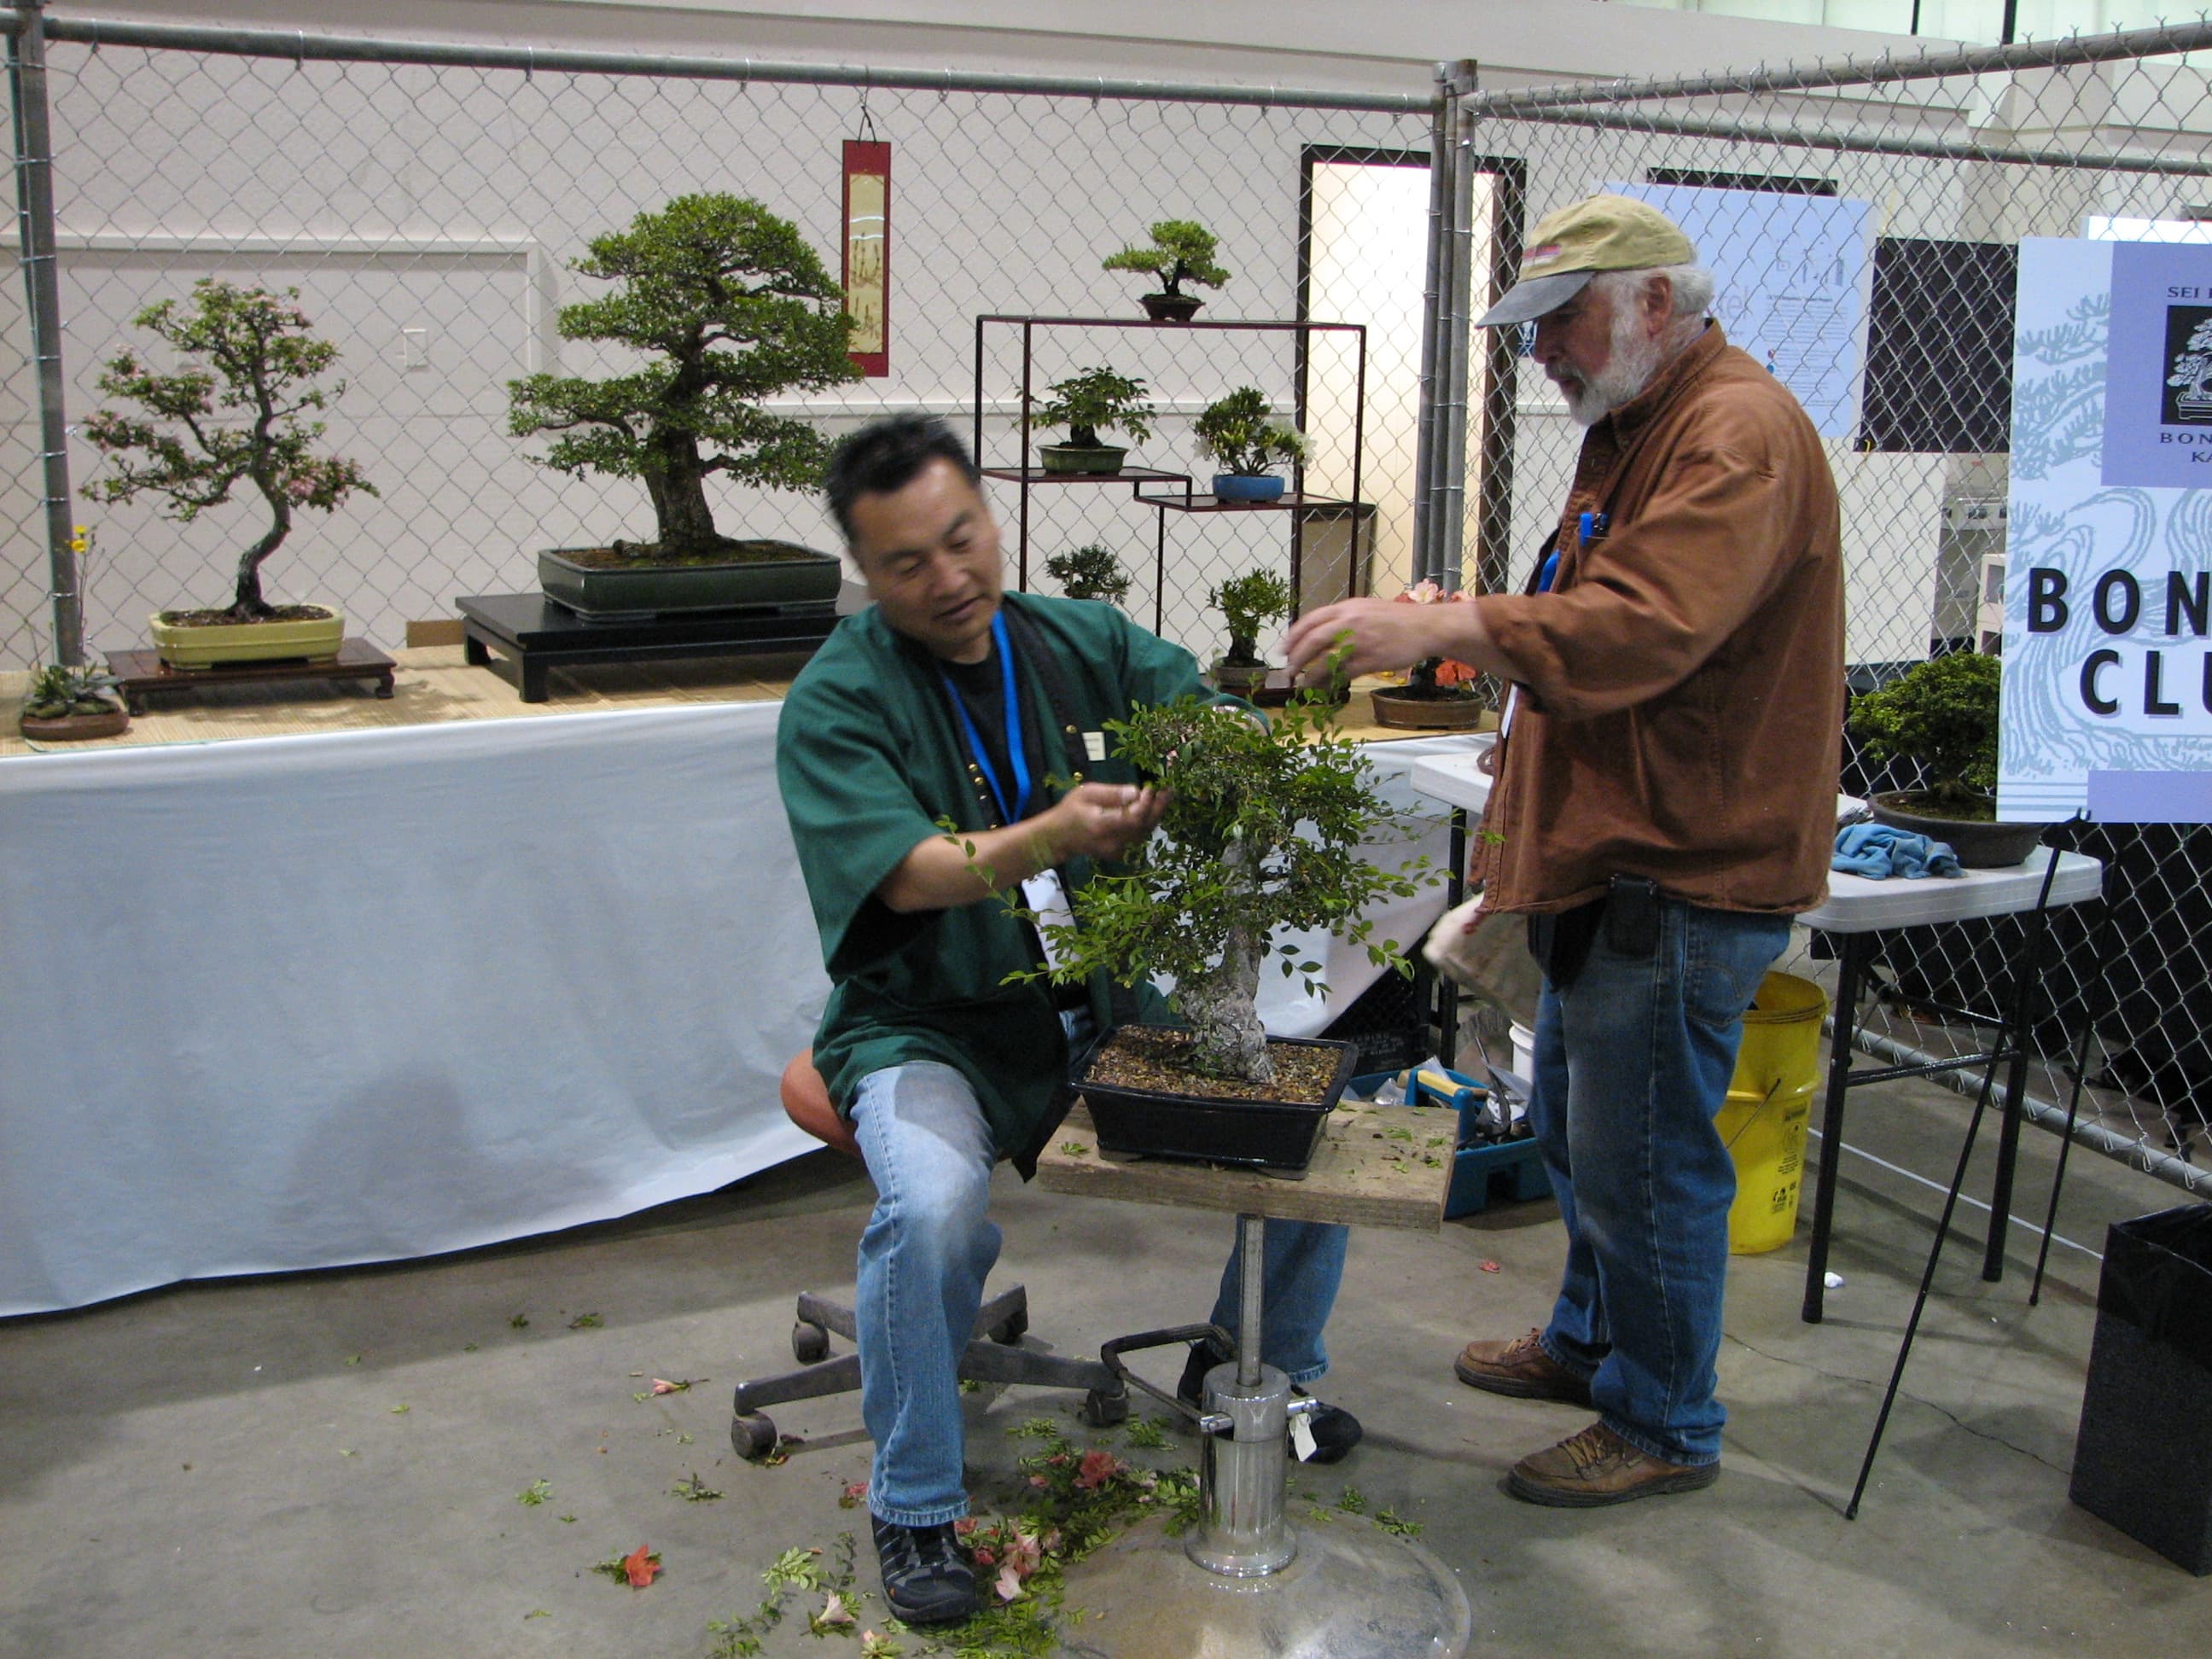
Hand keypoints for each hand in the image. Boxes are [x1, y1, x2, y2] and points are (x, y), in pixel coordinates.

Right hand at [1046, 782, 1169, 860]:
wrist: (1059, 838)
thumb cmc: (1070, 811)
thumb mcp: (1085, 793)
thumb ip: (1111, 793)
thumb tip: (1135, 791)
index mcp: (1102, 825)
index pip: (1133, 818)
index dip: (1145, 804)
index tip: (1149, 788)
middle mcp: (1112, 841)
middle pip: (1143, 827)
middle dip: (1158, 808)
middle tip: (1168, 790)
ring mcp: (1117, 849)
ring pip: (1144, 833)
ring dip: (1155, 815)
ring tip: (1163, 796)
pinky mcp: (1119, 851)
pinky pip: (1138, 836)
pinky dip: (1146, 822)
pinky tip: (1151, 809)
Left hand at [1283, 598, 1466, 682]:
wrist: (1425, 627)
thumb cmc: (1396, 619)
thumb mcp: (1366, 609)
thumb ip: (1343, 619)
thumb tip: (1320, 634)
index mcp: (1347, 608)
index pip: (1310, 621)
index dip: (1293, 636)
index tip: (1282, 649)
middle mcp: (1350, 622)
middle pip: (1313, 641)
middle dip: (1296, 658)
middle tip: (1288, 671)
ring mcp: (1360, 642)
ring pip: (1325, 660)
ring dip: (1310, 675)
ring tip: (1302, 684)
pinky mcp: (1370, 660)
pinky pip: (1344, 674)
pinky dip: (1331, 682)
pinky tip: (1325, 687)